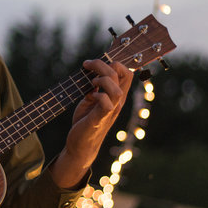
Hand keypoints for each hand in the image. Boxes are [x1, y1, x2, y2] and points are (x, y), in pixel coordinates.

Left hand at [50, 59, 132, 187]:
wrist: (80, 145)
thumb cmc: (85, 122)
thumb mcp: (90, 101)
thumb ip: (94, 88)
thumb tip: (90, 73)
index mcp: (116, 96)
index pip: (127, 73)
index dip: (114, 62)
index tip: (93, 64)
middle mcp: (117, 102)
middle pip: (123, 74)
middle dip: (103, 65)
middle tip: (86, 66)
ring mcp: (110, 111)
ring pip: (117, 89)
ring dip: (102, 80)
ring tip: (90, 83)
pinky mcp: (99, 119)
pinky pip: (106, 104)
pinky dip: (99, 96)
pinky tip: (90, 96)